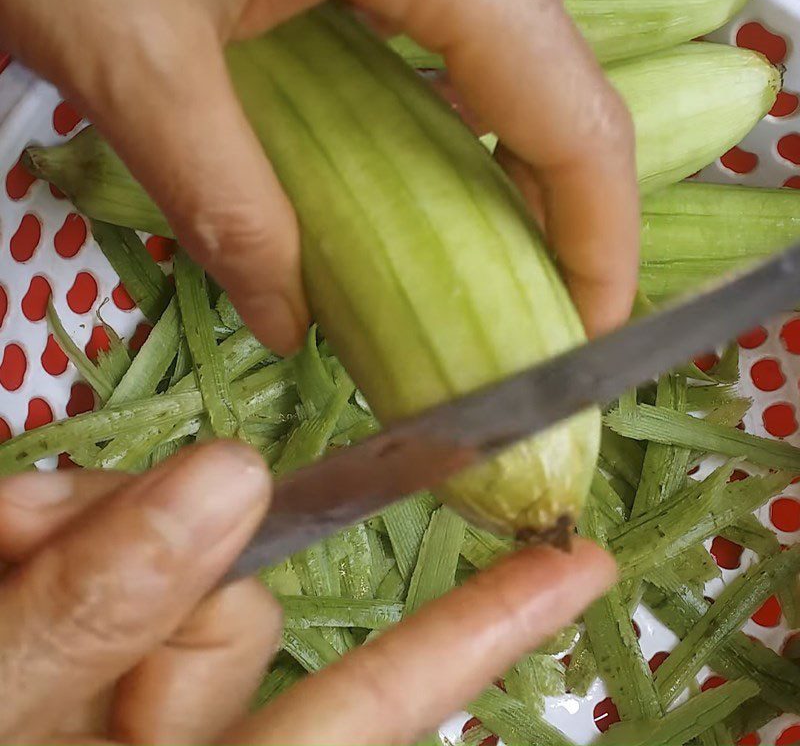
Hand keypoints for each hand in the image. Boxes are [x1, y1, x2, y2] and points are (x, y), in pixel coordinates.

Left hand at [0, 0, 637, 350]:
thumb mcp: (132, 58)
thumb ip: (222, 203)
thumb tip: (283, 320)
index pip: (569, 107)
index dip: (598, 235)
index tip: (591, 323)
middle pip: (564, 59)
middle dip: (561, 185)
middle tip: (530, 279)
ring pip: (529, 12)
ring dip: (518, 117)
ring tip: (476, 204)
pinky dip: (468, 64)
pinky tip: (416, 110)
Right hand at [0, 441, 614, 744]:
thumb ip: (91, 611)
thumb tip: (223, 479)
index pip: (369, 708)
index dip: (478, 633)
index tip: (576, 565)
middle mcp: (174, 741)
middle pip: (240, 612)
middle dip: (157, 566)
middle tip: (52, 538)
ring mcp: (123, 696)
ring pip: (169, 572)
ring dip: (88, 538)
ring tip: (10, 539)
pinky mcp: (77, 637)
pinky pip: (92, 549)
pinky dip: (44, 529)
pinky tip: (10, 528)